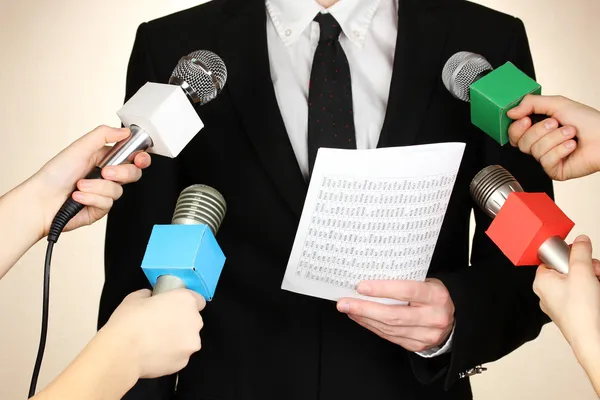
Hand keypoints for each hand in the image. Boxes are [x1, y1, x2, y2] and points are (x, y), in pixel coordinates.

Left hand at [28, 125, 150, 235]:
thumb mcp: (79, 148)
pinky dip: (91, 199)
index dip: (140, 158)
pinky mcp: (100, 208)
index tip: (139, 158)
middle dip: (121, 173)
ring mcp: (103, 193)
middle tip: (105, 172)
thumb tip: (124, 131)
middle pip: (132, 174)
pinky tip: (78, 198)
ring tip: (80, 186)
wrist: (41, 201)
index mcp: (103, 159)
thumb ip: (103, 135)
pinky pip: (107, 203)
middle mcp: (106, 176)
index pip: (131, 157)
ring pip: (118, 190)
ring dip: (97, 187)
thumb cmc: (54, 175)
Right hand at [102, 288, 205, 378]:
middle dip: (181, 322)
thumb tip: (151, 298)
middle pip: (193, 321)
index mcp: (186, 301)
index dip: (186, 304)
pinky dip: (171, 354)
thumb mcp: (136, 298)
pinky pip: (180, 355)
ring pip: (188, 340)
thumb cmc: (129, 320)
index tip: (174, 308)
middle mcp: (194, 321)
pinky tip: (154, 354)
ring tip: (156, 343)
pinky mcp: (184, 362)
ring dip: (177, 340)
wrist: (122, 352)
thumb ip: (149, 295)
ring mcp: (191, 344)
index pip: (198, 300)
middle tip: (161, 325)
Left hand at [337, 279, 454, 351]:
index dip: (382, 289)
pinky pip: (390, 337)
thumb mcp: (426, 282)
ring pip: (389, 328)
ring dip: (364, 318)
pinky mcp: (418, 346)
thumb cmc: (433, 294)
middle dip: (364, 309)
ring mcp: (427, 335)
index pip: (407, 291)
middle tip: (343, 303)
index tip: (360, 286)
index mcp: (437, 296)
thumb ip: (404, 281)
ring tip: (348, 309)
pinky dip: (372, 327)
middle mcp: (434, 317)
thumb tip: (369, 277)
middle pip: (394, 315)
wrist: (455, 318)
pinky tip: (360, 318)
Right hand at [507, 94, 599, 180]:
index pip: (514, 132)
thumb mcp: (558, 104)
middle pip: (521, 142)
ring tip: (570, 134)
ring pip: (535, 151)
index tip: (525, 119)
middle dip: (540, 131)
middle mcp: (541, 144)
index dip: (517, 127)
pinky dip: (561, 150)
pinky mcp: (554, 170)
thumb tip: (511, 112)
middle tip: (556, 124)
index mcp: (539, 128)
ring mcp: (547, 158)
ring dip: (556, 139)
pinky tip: (571, 146)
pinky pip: (546, 161)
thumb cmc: (589, 122)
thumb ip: (531, 103)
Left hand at [533, 235, 599, 355]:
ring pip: (579, 280)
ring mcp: (560, 304)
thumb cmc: (581, 311)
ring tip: (599, 281)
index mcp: (541, 281)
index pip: (552, 258)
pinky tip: (598, 292)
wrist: (593, 339)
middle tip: (595, 271)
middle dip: (587, 267)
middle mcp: (547, 293)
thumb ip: (580, 252)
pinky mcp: (573, 312)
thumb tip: (581, 240)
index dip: (569, 255)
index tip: (580, 256)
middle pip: (569, 268)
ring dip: (593, 277)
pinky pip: (583, 293)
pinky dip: (593, 289)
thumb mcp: (581, 271)